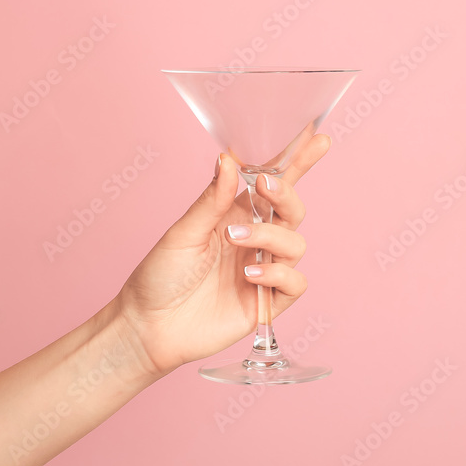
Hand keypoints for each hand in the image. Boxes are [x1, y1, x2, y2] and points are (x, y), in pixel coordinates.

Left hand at [116, 134, 330, 375]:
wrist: (149, 326)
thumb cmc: (160, 276)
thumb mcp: (183, 232)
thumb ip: (212, 199)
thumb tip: (229, 160)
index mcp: (235, 215)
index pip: (273, 184)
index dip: (297, 162)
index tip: (317, 138)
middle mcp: (254, 240)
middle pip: (292, 210)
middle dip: (286, 194)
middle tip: (264, 187)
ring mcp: (263, 271)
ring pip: (295, 244)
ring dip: (270, 237)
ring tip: (236, 242)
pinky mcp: (266, 303)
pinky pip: (295, 283)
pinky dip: (279, 276)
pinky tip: (249, 277)